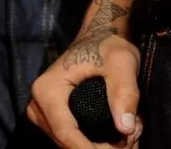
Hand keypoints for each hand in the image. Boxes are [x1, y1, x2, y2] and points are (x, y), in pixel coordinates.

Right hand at [26, 0, 141, 148]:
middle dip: (97, 148)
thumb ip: (124, 93)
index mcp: (48, 89)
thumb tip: (125, 128)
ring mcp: (43, 108)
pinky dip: (92, 142)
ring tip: (129, 134)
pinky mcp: (53, 112)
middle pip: (64, 141)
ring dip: (96, 146)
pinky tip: (117, 136)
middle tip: (132, 138)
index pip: (65, 132)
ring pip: (67, 142)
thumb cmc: (108, 45)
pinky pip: (69, 136)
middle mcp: (38, 101)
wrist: (100, 34)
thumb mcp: (122, 64)